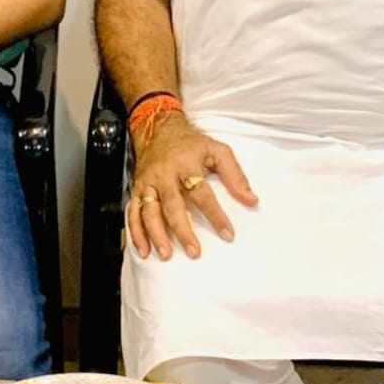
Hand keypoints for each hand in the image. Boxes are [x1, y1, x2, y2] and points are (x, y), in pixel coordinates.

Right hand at [127, 113, 257, 260]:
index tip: (228, 234)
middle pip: (172, 205)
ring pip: (149, 211)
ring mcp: (147, 183)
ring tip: (166, 255)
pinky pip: (133, 213)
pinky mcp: (136, 189)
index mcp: (185, 164)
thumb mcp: (217, 151)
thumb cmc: (191, 143)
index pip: (202, 193)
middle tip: (194, 252)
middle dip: (182, 230)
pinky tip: (143, 249)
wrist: (158, 129)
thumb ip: (235, 175)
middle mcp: (164, 174)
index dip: (215, 215)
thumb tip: (251, 200)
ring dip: (156, 235)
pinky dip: (135, 233)